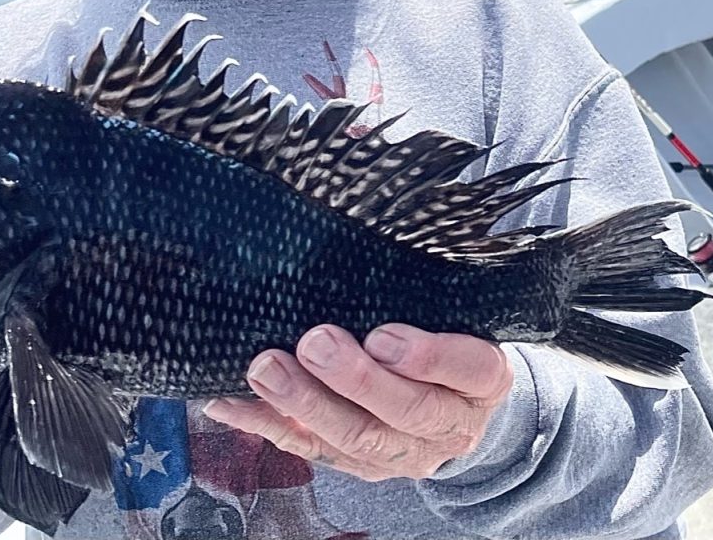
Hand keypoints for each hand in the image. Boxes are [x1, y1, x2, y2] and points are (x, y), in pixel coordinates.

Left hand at [204, 323, 511, 480]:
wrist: (454, 407)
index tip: (383, 334)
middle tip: (314, 343)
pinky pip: (310, 448)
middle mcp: (449, 424)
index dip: (426, 355)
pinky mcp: (358, 465)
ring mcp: (403, 452)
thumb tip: (366, 248)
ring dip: (307, 404)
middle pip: (407, 410)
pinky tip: (231, 401)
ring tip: (267, 370)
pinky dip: (267, 425)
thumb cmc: (447, 341)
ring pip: (357, 439)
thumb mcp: (457, 314)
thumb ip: (426, 293)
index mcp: (481, 379)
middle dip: (355, 380)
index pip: (469, 368)